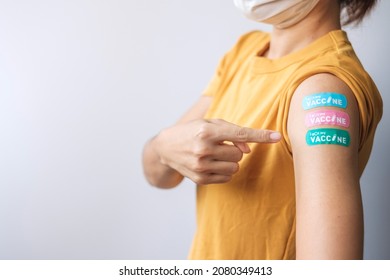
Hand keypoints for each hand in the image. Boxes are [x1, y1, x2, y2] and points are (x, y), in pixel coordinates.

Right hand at [155, 119, 280, 184]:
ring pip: (235, 167)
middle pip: (239, 155)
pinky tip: (211, 164)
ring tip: (216, 155)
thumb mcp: (210, 124)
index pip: (240, 134)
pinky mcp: (200, 179)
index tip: (277, 136)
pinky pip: (227, 177)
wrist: (166, 147)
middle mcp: (203, 148)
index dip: (260, 135)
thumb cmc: (192, 131)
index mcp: (207, 130)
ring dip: (230, 161)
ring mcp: (201, 166)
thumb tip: (248, 150)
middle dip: (235, 150)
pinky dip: (224, 171)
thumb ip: (232, 132)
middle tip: (222, 146)